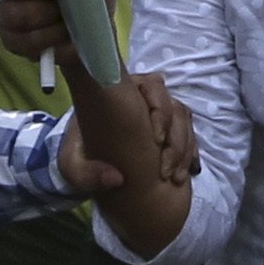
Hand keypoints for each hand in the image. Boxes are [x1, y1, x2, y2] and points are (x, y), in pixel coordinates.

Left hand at [57, 70, 197, 196]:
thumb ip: (86, 173)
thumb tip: (116, 179)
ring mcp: (162, 114)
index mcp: (122, 92)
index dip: (159, 109)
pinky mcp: (172, 130)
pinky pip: (191, 136)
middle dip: (175, 137)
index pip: (152, 85)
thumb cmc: (80, 157)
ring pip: (184, 122)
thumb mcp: (72, 168)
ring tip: (174, 177)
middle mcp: (145, 99)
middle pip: (174, 106)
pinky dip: (190, 154)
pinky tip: (185, 173)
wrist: (92, 166)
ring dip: (183, 150)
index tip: (156, 138)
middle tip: (165, 166)